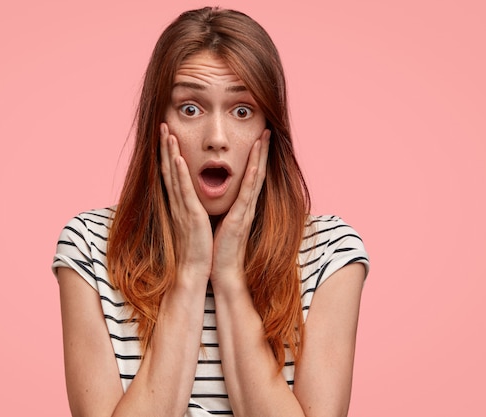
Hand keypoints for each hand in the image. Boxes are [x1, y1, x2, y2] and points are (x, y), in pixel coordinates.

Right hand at [159, 123, 212, 283]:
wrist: (194, 270)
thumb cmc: (196, 249)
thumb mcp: (193, 223)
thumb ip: (191, 209)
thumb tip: (193, 200)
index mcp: (179, 204)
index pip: (172, 174)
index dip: (167, 153)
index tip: (167, 136)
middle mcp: (177, 202)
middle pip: (167, 169)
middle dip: (165, 146)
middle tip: (163, 126)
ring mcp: (182, 207)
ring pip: (173, 174)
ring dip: (170, 152)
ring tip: (167, 132)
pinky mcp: (190, 214)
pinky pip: (183, 190)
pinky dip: (178, 173)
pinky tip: (176, 157)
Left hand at [210, 129, 269, 288]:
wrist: (222, 271)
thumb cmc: (220, 247)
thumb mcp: (223, 221)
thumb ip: (225, 206)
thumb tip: (218, 193)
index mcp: (242, 205)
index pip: (250, 174)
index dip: (256, 155)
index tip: (259, 137)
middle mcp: (247, 205)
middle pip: (257, 171)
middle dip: (262, 150)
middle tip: (267, 129)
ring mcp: (246, 212)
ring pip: (255, 178)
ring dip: (259, 157)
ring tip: (263, 137)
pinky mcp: (240, 220)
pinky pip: (246, 195)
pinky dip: (250, 178)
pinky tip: (252, 164)